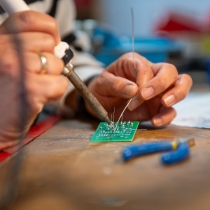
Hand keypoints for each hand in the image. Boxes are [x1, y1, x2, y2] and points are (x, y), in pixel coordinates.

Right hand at [0, 11, 67, 150]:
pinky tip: (40, 98)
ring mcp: (17, 69)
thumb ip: (27, 47)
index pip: (31, 19)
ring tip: (34, 88)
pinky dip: (56, 92)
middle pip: (50, 43)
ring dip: (52, 78)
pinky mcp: (30, 90)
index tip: (52, 43)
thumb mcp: (7, 62)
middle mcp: (4, 51)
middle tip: (39, 74)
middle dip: (51, 60)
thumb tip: (58, 45)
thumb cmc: (4, 94)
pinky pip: (60, 83)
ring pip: (58, 64)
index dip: (49, 29)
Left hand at [87, 53, 191, 125]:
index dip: (143, 80)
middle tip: (146, 97)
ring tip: (164, 104)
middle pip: (169, 71)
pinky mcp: (157, 107)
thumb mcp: (102, 84)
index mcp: (134, 63)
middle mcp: (149, 75)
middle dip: (161, 84)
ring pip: (179, 86)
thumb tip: (133, 89)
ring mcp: (156, 91)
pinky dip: (167, 116)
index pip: (146, 67)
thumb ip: (115, 84)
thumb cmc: (102, 88)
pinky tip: (155, 121)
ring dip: (176, 95)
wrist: (102, 103)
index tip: (134, 94)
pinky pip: (170, 110)